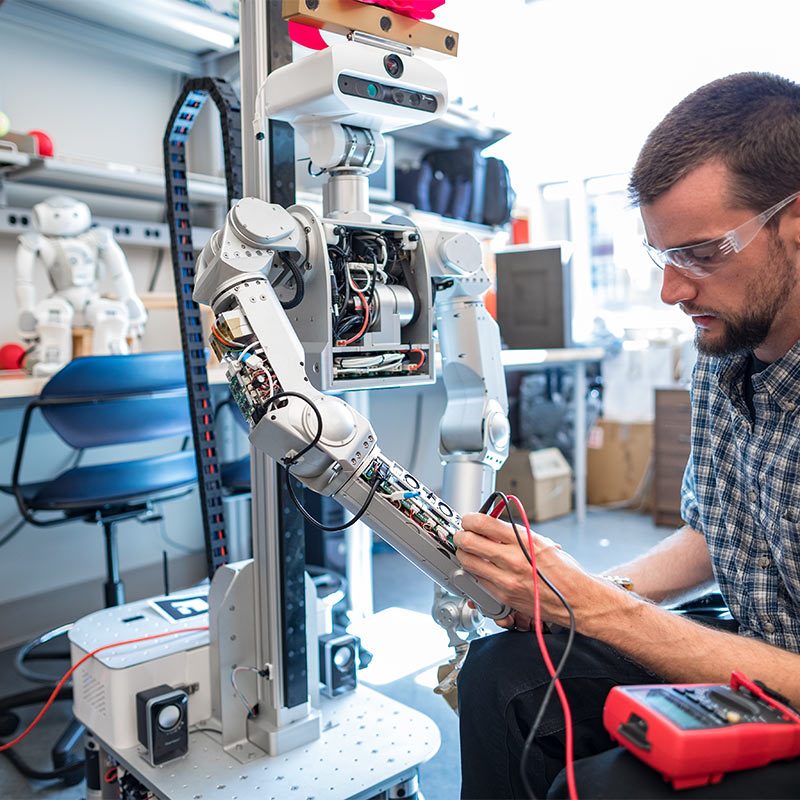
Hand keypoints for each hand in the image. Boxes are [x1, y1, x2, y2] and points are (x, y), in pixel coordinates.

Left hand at [454, 512, 621, 631]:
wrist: (576, 599)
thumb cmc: (564, 571)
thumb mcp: (542, 542)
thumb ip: (516, 534)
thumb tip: (492, 526)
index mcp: (523, 541)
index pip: (484, 524)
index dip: (470, 519)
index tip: (468, 519)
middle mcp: (513, 559)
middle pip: (470, 542)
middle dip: (461, 536)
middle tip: (462, 535)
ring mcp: (506, 580)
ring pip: (468, 563)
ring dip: (464, 555)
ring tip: (468, 551)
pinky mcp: (503, 596)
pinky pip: (478, 581)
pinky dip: (474, 573)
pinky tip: (479, 569)